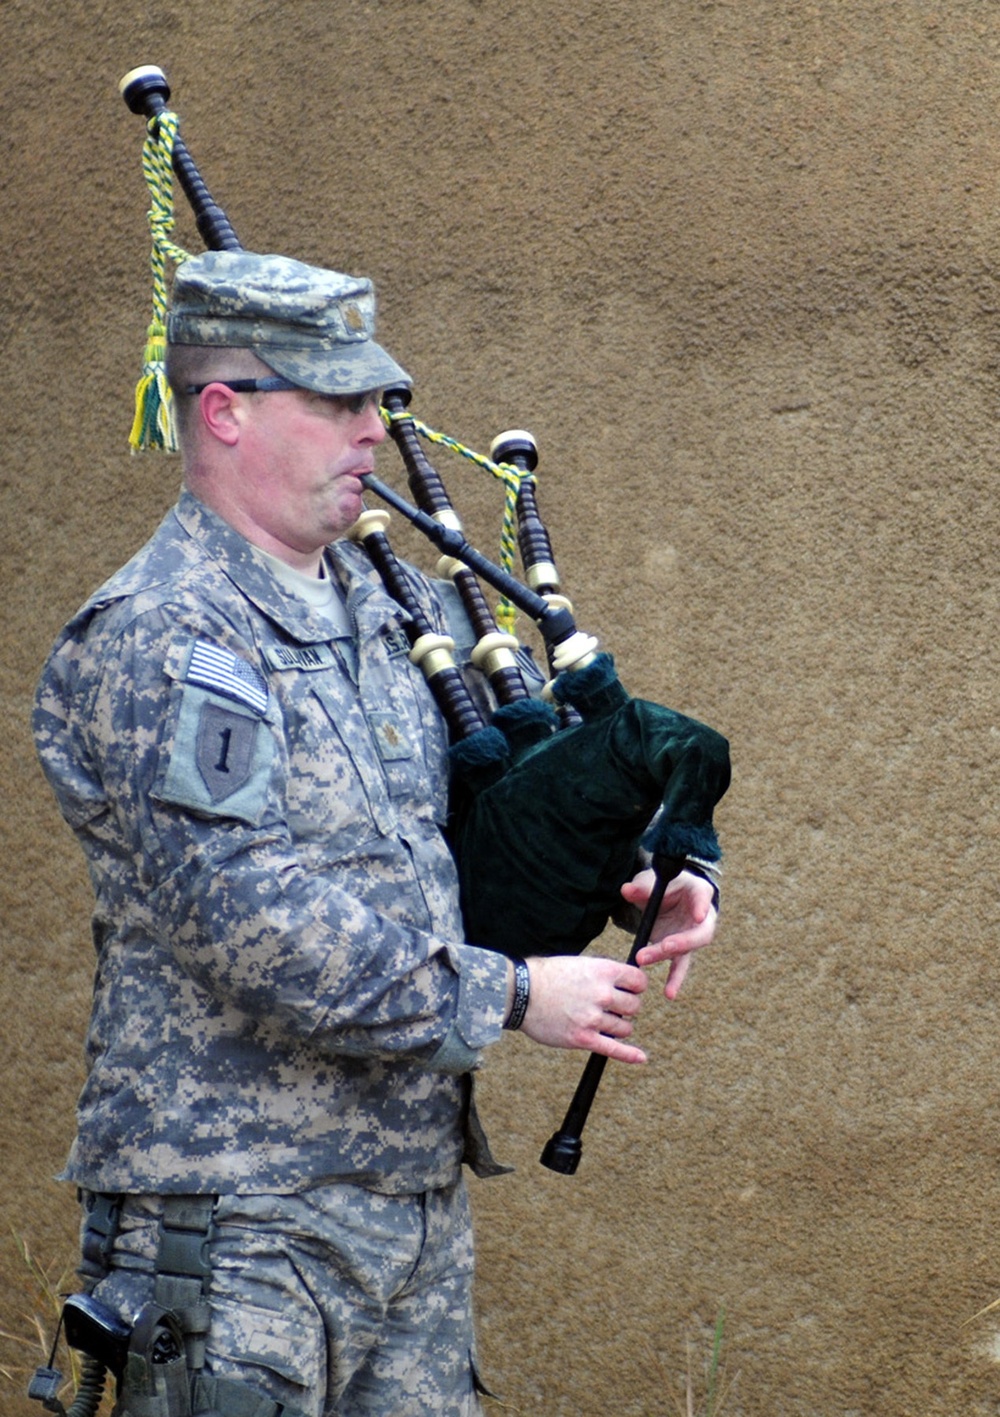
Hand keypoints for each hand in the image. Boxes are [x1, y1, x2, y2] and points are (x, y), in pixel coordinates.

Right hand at [518, 954, 649, 1063]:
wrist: (522, 993)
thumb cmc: (548, 976)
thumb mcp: (580, 963)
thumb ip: (603, 973)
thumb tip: (624, 981)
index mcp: (602, 971)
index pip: (638, 981)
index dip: (637, 986)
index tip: (632, 990)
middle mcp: (602, 994)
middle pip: (634, 1006)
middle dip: (627, 1007)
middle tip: (613, 1007)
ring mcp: (593, 1018)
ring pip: (624, 1027)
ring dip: (618, 1026)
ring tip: (601, 1021)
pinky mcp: (583, 1038)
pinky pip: (614, 1049)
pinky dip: (629, 1055)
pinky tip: (640, 1057)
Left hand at [620, 867, 717, 999]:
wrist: (666, 895)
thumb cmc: (662, 885)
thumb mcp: (650, 880)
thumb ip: (641, 886)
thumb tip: (627, 890)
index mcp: (698, 891)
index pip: (703, 895)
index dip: (702, 906)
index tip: (699, 915)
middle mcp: (702, 916)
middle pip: (699, 931)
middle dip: (683, 941)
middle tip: (666, 946)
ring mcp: (693, 934)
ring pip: (687, 950)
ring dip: (670, 958)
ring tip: (663, 975)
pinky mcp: (683, 949)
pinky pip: (680, 965)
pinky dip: (674, 979)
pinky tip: (669, 994)